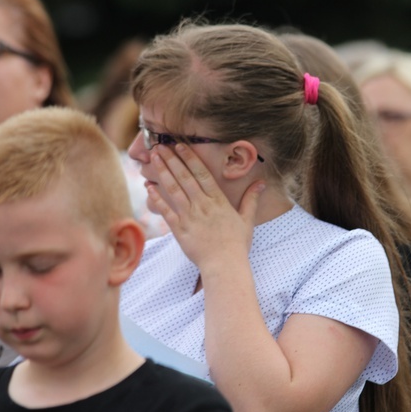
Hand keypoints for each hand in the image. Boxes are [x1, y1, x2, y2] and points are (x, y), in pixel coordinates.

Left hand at [147, 143, 264, 270]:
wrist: (224, 265)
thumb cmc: (237, 244)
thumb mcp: (247, 219)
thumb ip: (251, 199)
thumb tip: (261, 183)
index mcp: (218, 200)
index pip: (202, 174)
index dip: (190, 158)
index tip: (179, 146)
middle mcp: (203, 205)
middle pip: (184, 177)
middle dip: (171, 160)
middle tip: (159, 146)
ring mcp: (190, 216)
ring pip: (173, 190)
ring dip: (162, 172)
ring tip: (153, 159)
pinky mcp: (179, 229)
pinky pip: (165, 211)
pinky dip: (156, 198)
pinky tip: (148, 187)